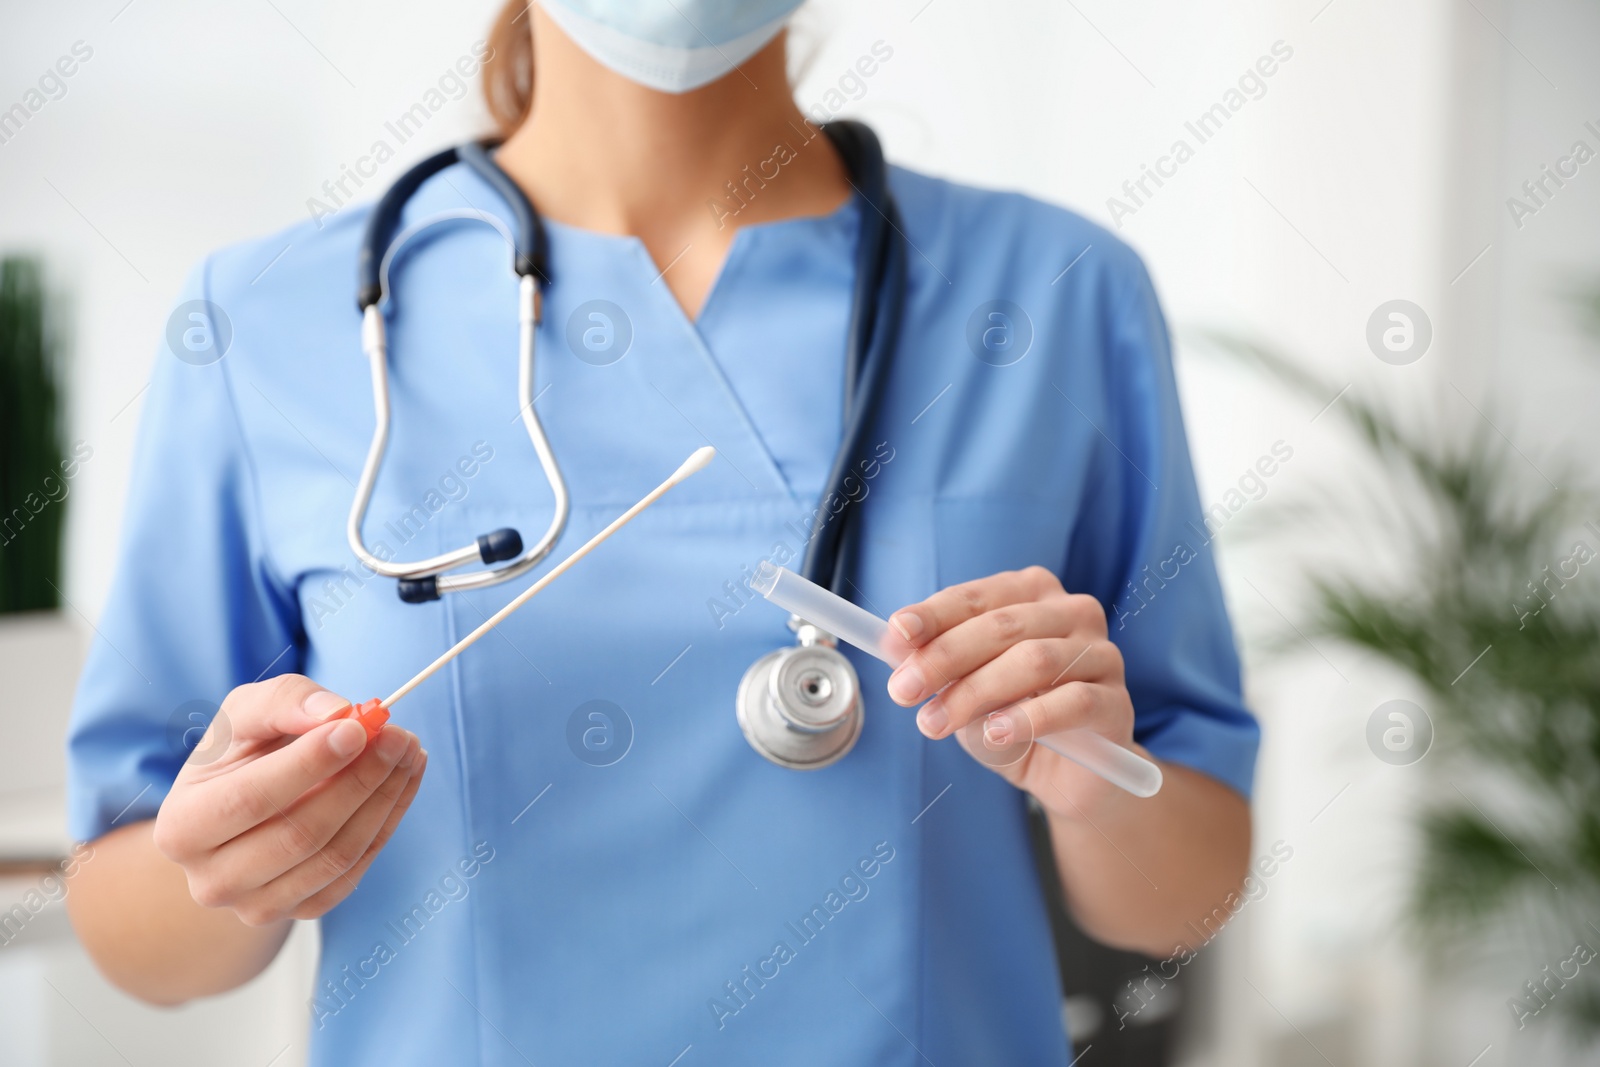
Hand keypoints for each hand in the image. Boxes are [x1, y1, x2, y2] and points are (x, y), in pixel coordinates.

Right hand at [152, 675, 425, 925]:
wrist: (239, 815)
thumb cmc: (239, 757)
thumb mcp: (245, 715)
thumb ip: (284, 702)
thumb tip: (337, 713)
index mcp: (183, 827)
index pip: (251, 799)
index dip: (309, 764)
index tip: (358, 728)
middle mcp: (212, 879)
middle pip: (301, 834)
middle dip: (360, 779)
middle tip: (397, 736)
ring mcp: (257, 905)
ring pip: (336, 855)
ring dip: (384, 798)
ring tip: (407, 751)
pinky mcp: (301, 911)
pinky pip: (355, 870)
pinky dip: (388, 821)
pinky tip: (403, 780)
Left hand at [884, 566, 1146, 819]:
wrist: (1068, 778)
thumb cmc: (1011, 720)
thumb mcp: (961, 690)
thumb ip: (932, 663)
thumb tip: (892, 642)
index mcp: (1032, 594)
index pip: (978, 596)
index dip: (934, 614)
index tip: (896, 634)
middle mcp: (1072, 613)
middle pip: (1002, 626)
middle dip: (944, 658)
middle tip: (903, 692)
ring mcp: (1102, 655)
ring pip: (1034, 660)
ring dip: (975, 692)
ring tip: (936, 723)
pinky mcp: (1117, 702)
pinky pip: (1072, 702)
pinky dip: (1026, 717)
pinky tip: (994, 734)